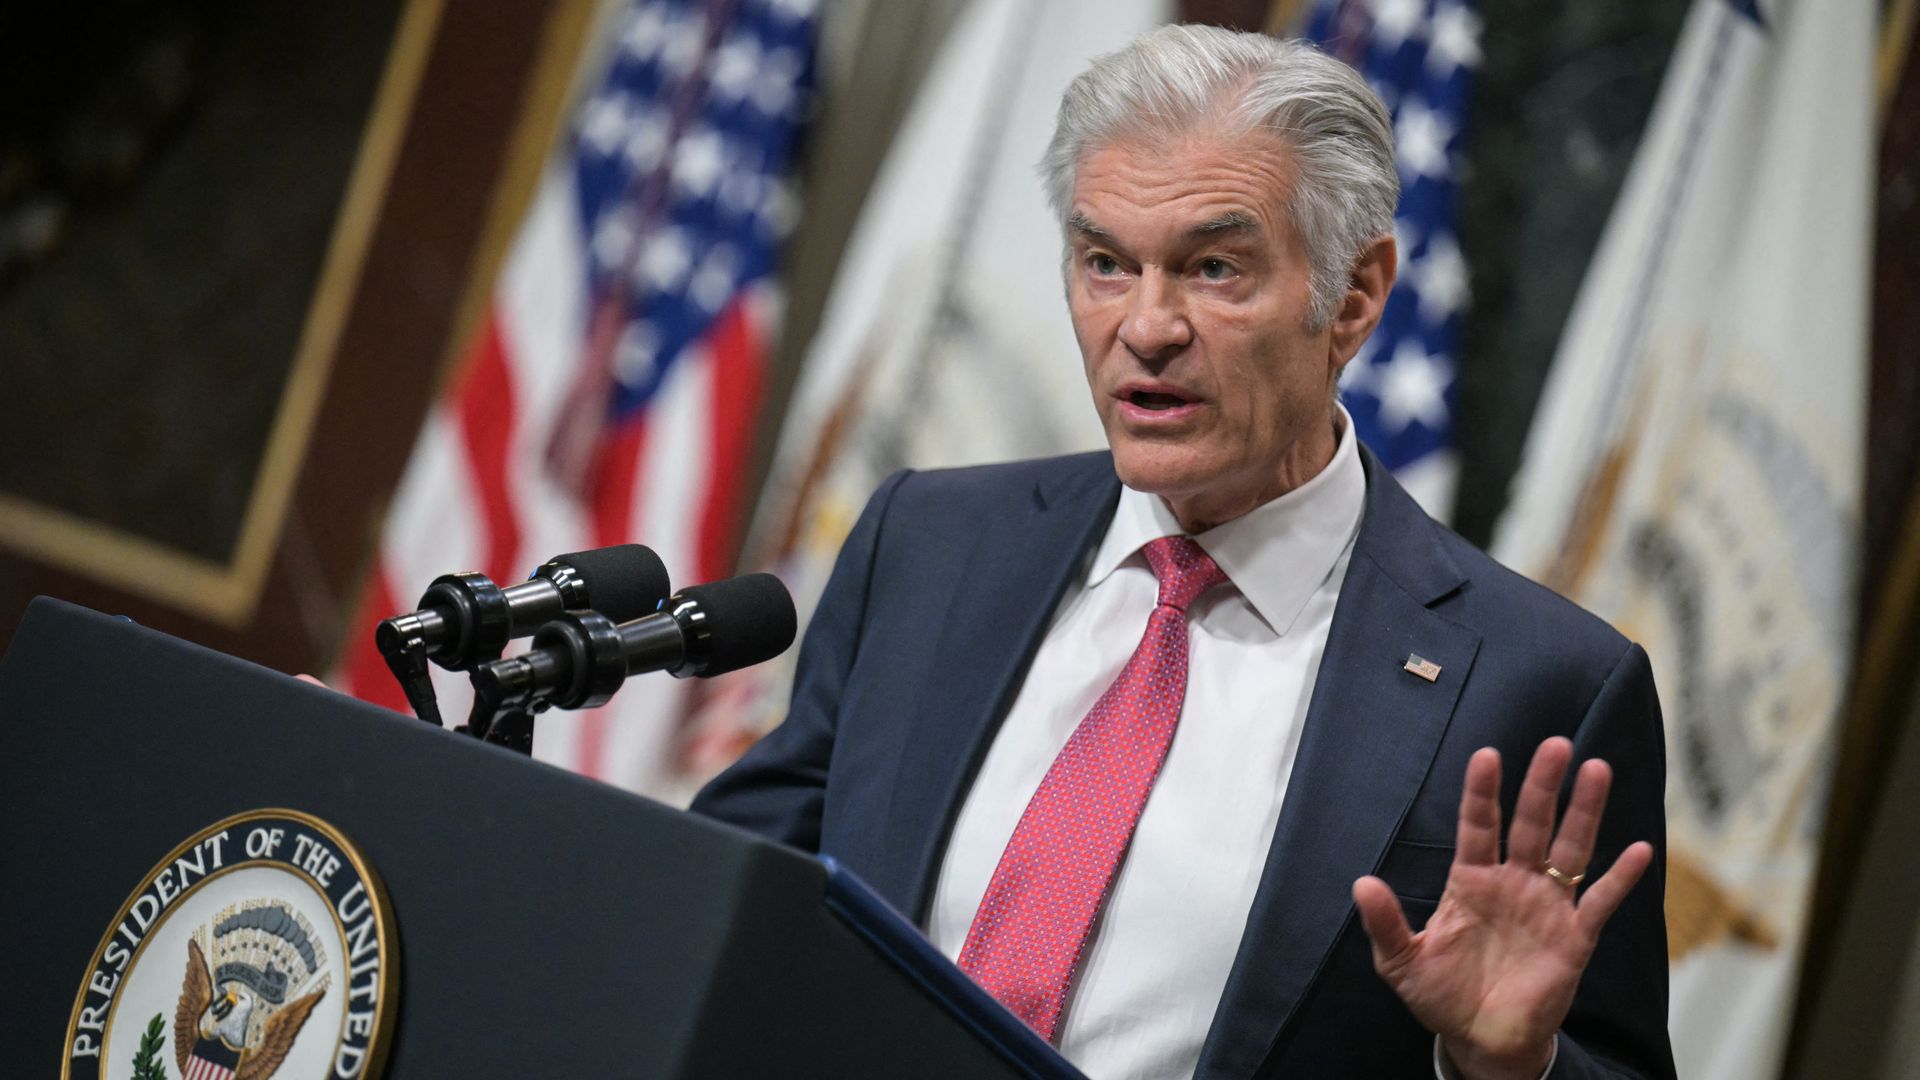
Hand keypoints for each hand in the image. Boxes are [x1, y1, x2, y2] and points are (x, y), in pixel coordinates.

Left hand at [1351, 737, 1653, 1079]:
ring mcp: (1546, 906)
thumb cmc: (1441, 996)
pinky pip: (1600, 902)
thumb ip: (1385, 923)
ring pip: (1570, 848)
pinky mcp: (1574, 938)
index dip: (1482, 792)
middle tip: (1556, 745)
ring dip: (1584, 812)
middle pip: (1530, 823)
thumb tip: (1362, 883)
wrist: (1481, 1040)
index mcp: (1470, 881)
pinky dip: (1620, 878)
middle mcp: (1512, 883)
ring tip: (1596, 770)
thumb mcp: (1402, 962)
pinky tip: (1640, 850)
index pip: (1478, 826)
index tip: (1487, 756)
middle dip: (1542, 785)